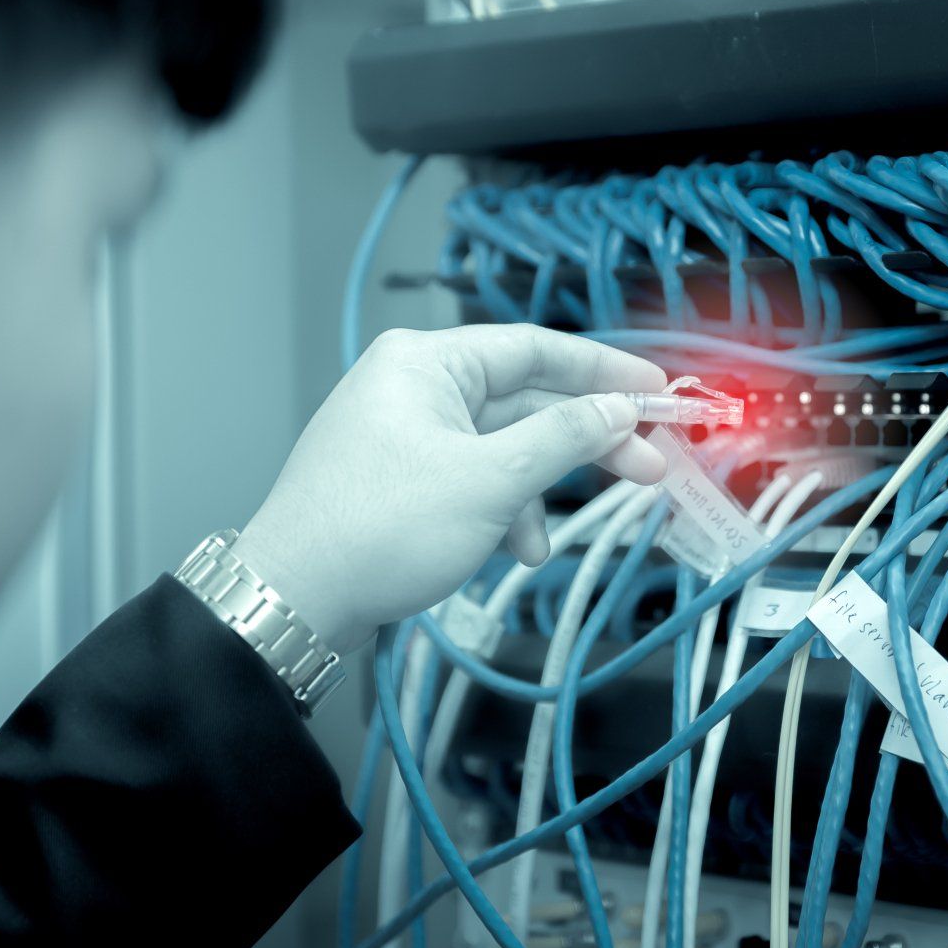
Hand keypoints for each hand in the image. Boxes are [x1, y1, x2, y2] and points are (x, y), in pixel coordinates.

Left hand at [232, 325, 668, 648]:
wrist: (292, 600)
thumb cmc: (377, 529)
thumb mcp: (491, 481)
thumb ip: (564, 438)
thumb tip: (617, 410)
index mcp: (426, 363)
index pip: (536, 348)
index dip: (604, 372)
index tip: (655, 394)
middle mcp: (412, 386)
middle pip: (523, 400)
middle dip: (583, 440)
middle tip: (647, 466)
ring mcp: (402, 434)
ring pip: (500, 447)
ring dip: (537, 490)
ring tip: (548, 538)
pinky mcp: (397, 479)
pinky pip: (471, 479)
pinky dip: (500, 510)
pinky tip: (511, 549)